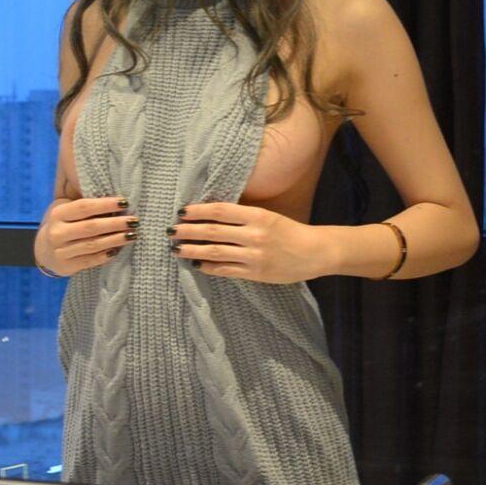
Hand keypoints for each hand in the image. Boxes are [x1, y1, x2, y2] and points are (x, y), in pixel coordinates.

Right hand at [36, 194, 133, 275]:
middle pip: (91, 227)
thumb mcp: (66, 210)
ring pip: (93, 245)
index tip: (124, 202)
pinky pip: (90, 260)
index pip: (84, 207)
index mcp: (58, 214)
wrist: (44, 250)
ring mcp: (61, 251)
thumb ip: (85, 206)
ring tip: (132, 235)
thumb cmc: (63, 224)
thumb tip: (116, 202)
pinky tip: (118, 250)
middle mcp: (57, 232)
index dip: (105, 204)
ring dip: (115, 240)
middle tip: (134, 221)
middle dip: (115, 223)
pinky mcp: (67, 266)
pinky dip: (105, 255)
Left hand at [172, 202, 332, 282]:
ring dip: (192, 250)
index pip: (220, 211)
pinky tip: (196, 264)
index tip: (182, 212)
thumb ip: (242, 216)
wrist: (314, 252)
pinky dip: (209, 267)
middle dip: (188, 231)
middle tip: (171, 231)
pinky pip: (226, 270)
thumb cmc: (289, 231)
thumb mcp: (267, 216)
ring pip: (215, 252)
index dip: (198, 211)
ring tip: (177, 249)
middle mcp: (254, 235)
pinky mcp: (255, 273)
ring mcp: (254, 256)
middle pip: (213, 231)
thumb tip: (210, 215)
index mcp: (257, 216)